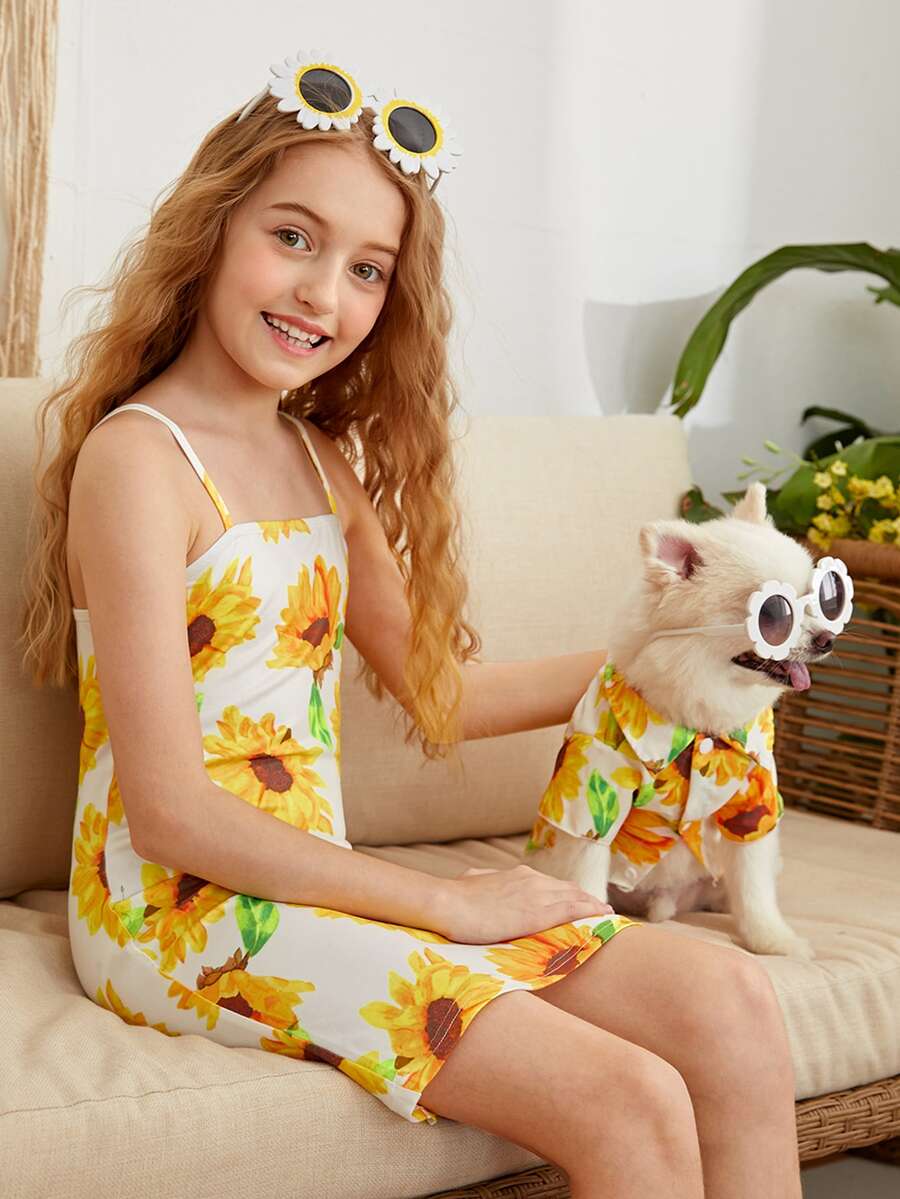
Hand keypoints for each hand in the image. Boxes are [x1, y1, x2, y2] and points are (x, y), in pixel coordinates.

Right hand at [431, 864, 614, 944]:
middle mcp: (532, 881)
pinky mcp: (538, 913)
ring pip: (575, 897)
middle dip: (586, 899)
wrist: (448, 904)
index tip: (580, 899)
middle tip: (601, 909)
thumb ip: (484, 882)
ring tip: (607, 914)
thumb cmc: (455, 897)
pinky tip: (604, 916)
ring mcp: (537, 895)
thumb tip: (478, 881)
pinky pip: (572, 909)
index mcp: (518, 875)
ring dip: (593, 905)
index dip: (569, 893)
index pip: (552, 884)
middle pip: (569, 889)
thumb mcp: (473, 883)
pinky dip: (591, 911)